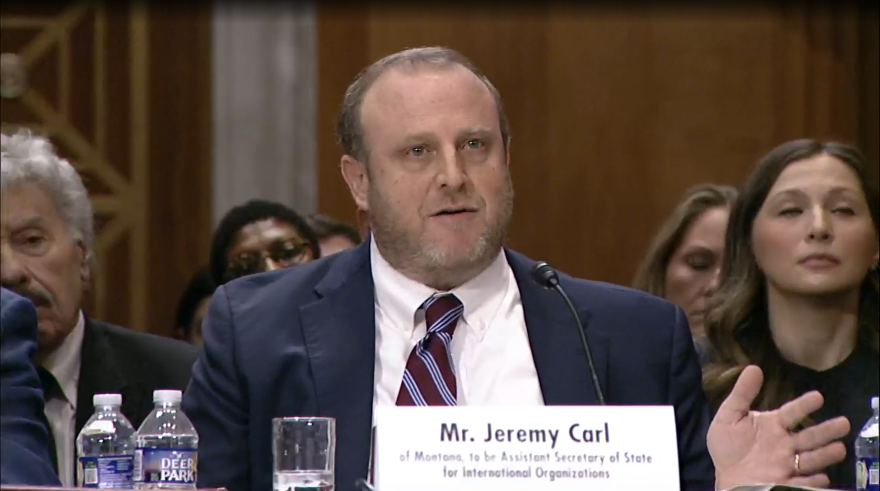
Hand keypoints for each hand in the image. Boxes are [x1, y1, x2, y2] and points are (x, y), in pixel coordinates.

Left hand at [708, 365, 849, 488]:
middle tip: (844, 423)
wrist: (723, 477)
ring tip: (839, 448)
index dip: (804, 405)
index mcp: (773, 426)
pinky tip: (822, 477)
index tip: (818, 396)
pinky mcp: (785, 483)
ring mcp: (787, 464)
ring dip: (825, 454)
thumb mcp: (729, 416)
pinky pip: (803, 483)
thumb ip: (742, 394)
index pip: (792, 413)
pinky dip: (813, 481)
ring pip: (811, 459)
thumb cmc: (727, 446)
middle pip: (809, 436)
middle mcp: (785, 444)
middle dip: (826, 430)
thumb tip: (753, 368)